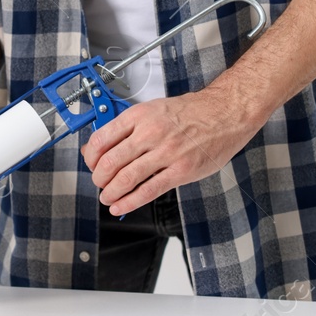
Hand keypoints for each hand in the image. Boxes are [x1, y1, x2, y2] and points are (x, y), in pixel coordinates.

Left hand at [80, 87, 261, 215]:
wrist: (224, 113)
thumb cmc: (191, 111)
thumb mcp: (154, 109)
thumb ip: (129, 127)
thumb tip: (103, 144)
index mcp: (139, 115)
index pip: (102, 138)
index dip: (90, 157)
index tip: (91, 164)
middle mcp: (149, 133)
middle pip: (110, 162)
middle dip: (99, 178)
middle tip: (98, 183)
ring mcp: (166, 153)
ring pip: (126, 178)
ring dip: (111, 193)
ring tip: (107, 198)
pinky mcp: (180, 171)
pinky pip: (149, 190)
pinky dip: (130, 202)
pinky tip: (121, 206)